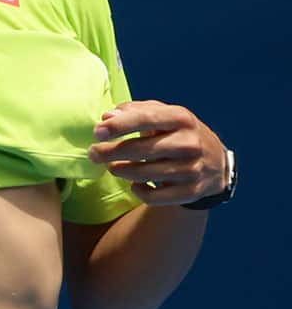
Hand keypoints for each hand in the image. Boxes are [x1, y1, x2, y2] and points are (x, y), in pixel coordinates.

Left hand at [88, 100, 226, 205]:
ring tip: (111, 167)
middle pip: (142, 149)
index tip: (97, 132)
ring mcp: (192, 169)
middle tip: (93, 153)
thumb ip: (135, 111)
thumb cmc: (178, 133)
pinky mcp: (192, 191)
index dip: (119, 126)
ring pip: (145, 174)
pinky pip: (156, 197)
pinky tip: (134, 185)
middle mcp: (189, 143)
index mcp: (181, 118)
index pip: (146, 119)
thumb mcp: (164, 115)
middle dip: (111, 152)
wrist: (216, 162)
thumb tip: (107, 117)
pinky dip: (139, 191)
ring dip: (121, 171)